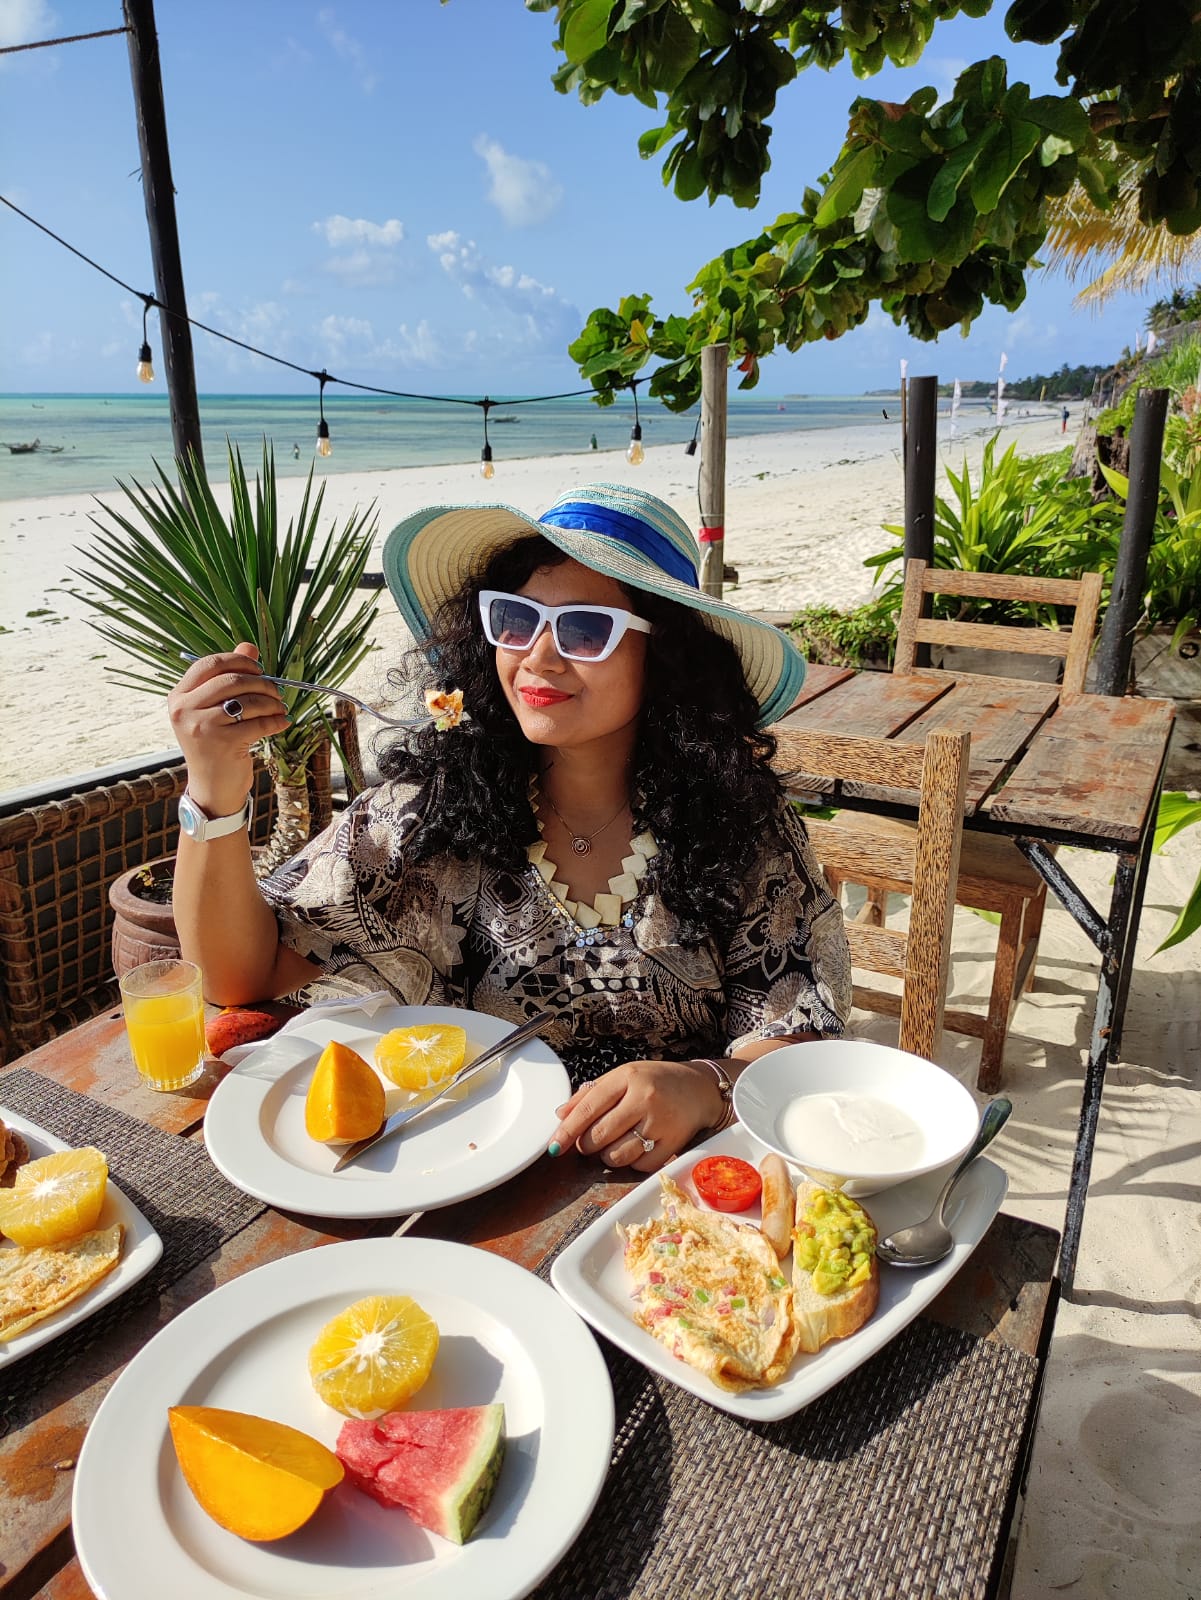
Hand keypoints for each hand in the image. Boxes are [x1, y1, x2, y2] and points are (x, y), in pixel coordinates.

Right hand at [167, 644, 289, 815]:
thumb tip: (249, 646)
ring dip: (272, 703)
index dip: (238, 661)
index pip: (209, 664)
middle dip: (261, 683)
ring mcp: (202, 727)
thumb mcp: (215, 710)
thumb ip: (229, 677)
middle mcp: (185, 710)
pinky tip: (283, 722)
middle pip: (232, 680)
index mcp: (179, 697)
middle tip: (277, 693)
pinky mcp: (222, 744)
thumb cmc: (215, 745)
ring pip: (247, 701)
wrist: (212, 788)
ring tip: (281, 709)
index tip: (258, 668)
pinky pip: (258, 723)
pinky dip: (276, 721)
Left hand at [548, 1059, 724, 1172]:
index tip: (554, 1146)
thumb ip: (590, 1095)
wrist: (700, 1088)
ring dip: (608, 1156)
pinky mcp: (674, 1143)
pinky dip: (632, 1164)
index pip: (588, 1107)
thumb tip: (560, 1116)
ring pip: (617, 1155)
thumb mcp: (623, 1076)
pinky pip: (640, 1167)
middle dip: (587, 1145)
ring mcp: (661, 1122)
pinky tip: (637, 1148)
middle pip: (599, 1135)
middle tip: (591, 1141)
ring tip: (615, 1143)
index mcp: (628, 1077)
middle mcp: (644, 1099)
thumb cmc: (655, 1082)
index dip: (567, 1130)